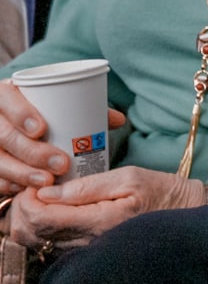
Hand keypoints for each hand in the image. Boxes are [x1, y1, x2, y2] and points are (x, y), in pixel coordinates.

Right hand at [0, 80, 126, 194]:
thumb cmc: (37, 111)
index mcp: (6, 94)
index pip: (5, 99)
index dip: (20, 114)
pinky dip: (8, 183)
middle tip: (60, 163)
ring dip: (22, 172)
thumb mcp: (52, 105)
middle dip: (31, 151)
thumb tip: (119, 120)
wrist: (7, 122)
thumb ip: (82, 110)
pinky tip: (24, 189)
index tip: (42, 129)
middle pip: (2, 134)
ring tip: (47, 181)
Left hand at [7, 166, 202, 252]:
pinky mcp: (83, 251)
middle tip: (34, 188)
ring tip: (40, 197)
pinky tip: (49, 210)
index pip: (40, 217)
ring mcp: (83, 250)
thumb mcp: (129, 178)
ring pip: (32, 241)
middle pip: (28, 232)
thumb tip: (48, 191)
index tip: (38, 181)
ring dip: (27, 217)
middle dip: (21, 208)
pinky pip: (45, 243)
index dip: (28, 198)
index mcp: (98, 222)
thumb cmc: (161, 193)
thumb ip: (87, 186)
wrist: (183, 216)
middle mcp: (86, 242)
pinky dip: (37, 226)